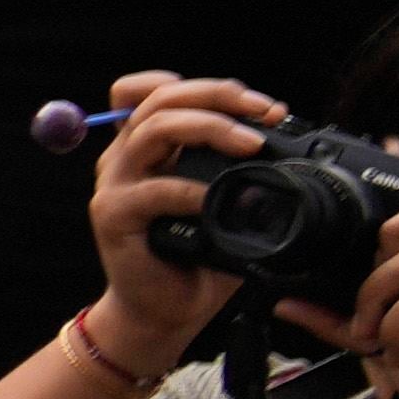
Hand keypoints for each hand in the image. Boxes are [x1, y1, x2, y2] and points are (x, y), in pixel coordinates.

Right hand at [75, 67, 284, 357]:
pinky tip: (214, 201)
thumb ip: (238, 167)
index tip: (259, 105)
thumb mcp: (224, 202)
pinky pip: (151, 190)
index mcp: (149, 148)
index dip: (204, 86)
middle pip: (159, 98)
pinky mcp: (113, 216)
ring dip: (208, 128)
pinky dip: (188, 190)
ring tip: (251, 144)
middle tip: (265, 113)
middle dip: (218, 96)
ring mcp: (116, 184)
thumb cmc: (196, 258)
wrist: (163, 312)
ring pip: (153, 129)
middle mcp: (126, 157)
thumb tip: (285, 135)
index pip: (152, 89)